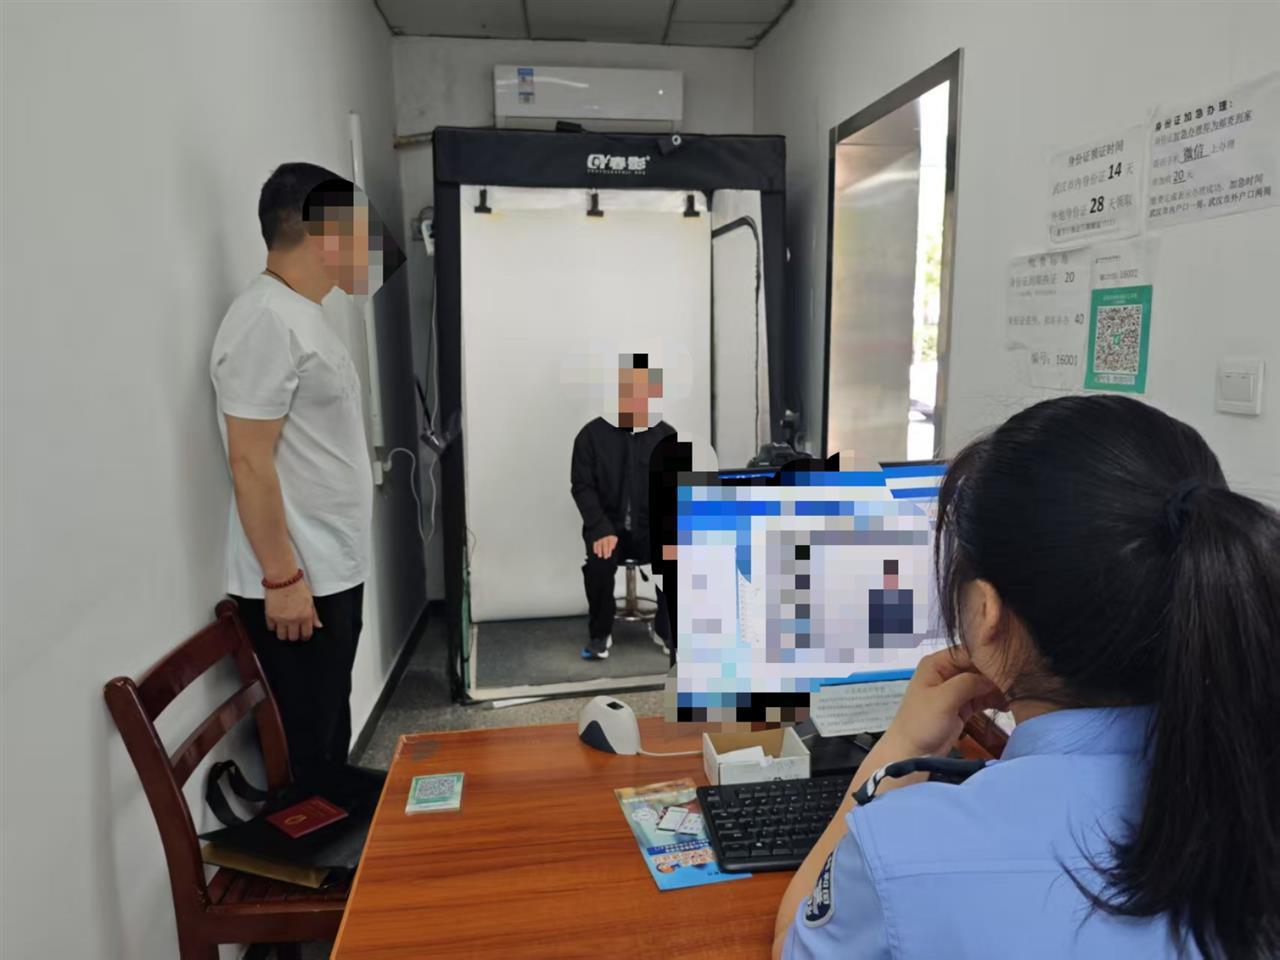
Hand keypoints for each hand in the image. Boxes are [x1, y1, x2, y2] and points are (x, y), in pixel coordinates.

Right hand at [265, 579, 322, 640]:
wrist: (283, 578)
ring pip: (282, 636)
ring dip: (283, 634)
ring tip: (284, 628)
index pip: (306, 634)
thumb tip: (318, 626)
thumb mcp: (310, 599)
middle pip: (293, 638)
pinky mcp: (270, 616)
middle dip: (294, 635)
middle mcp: (294, 619)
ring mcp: (281, 619)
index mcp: (306, 615)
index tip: (303, 635)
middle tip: (293, 631)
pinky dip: (273, 627)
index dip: (305, 636)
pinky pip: (271, 628)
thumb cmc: (297, 586)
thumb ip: (314, 615)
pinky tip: (276, 622)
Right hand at [592, 535, 618, 559]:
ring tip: (600, 556)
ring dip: (599, 551)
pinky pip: (595, 543)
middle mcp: (605, 537)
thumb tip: (612, 548)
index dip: (609, 550)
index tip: (609, 555)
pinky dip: (595, 548)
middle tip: (605, 557)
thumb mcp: (614, 537)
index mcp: (610, 537)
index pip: (610, 544)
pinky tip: (596, 552)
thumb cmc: (609, 535)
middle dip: (605, 551)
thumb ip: (614, 543)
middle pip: (605, 545)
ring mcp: (600, 537)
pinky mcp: (595, 538)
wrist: (603, 529)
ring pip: (599, 544)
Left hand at [882, 648, 1005, 756]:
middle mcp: (947, 672)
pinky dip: (995, 701)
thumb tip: (992, 676)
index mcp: (937, 663)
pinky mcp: (963, 705)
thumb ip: (967, 683)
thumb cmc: (921, 723)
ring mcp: (956, 689)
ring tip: (1015, 697)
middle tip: (1018, 684)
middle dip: (996, 675)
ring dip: (999, 689)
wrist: (912, 753)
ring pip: (984, 683)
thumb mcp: (943, 699)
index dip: (988, 656)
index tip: (1010, 664)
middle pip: (978, 667)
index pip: (968, 652)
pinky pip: (983, 697)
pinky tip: (1008, 706)